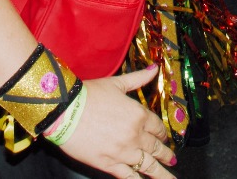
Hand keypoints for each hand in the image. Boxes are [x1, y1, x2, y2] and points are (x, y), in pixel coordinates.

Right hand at [57, 66, 175, 178]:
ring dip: (160, 173)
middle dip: (165, 154)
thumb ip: (138, 79)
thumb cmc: (88, 95)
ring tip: (170, 178)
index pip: (157, 127)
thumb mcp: (116, 83)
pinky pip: (129, 176)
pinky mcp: (109, 164)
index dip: (162, 133)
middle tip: (171, 159)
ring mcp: (123, 152)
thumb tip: (154, 69)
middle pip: (155, 147)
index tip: (163, 137)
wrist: (65, 111)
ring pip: (148, 165)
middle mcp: (135, 135)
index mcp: (139, 115)